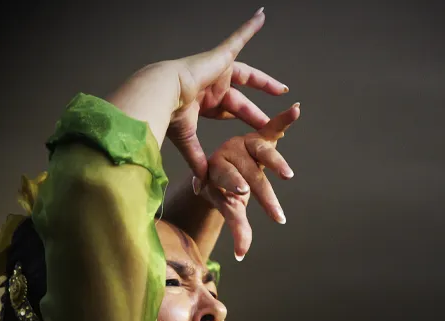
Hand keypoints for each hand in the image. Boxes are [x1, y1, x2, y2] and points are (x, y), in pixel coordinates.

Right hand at [106, 8, 286, 177]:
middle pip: (242, 99)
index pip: (229, 112)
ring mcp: (217, 69)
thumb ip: (196, 156)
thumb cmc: (169, 113)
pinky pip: (238, 38)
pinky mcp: (221, 55)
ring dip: (265, 81)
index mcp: (203, 102)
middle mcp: (211, 85)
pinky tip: (262, 16)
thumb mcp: (187, 137)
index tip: (260, 132)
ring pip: (247, 73)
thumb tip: (201, 179)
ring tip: (283, 90)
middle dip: (258, 110)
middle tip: (274, 120)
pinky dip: (249, 27)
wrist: (162, 92)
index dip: (245, 121)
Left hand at [199, 103, 300, 259]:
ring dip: (276, 163)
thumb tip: (242, 255)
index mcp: (215, 168)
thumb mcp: (227, 207)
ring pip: (262, 152)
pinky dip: (284, 120)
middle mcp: (229, 153)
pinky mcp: (261, 137)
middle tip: (276, 213)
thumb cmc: (222, 189)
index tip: (241, 192)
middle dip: (263, 194)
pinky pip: (273, 127)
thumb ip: (237, 228)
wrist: (220, 166)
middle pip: (249, 173)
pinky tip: (296, 109)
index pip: (225, 177)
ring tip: (287, 175)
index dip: (232, 183)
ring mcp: (246, 144)